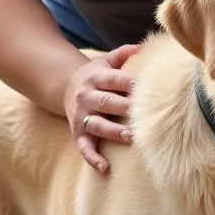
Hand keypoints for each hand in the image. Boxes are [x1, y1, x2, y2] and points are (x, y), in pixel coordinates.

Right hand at [64, 44, 140, 173]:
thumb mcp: (106, 61)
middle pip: (106, 102)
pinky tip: (105, 167)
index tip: (148, 86)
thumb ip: (123, 53)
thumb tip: (142, 47)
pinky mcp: (77, 133)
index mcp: (97, 77)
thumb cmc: (97, 75)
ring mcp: (81, 116)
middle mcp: (87, 96)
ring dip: (112, 132)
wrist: (66, 87)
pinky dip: (93, 158)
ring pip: (96, 125)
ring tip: (130, 137)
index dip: (130, 82)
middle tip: (144, 113)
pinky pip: (83, 147)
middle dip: (124, 107)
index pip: (115, 79)